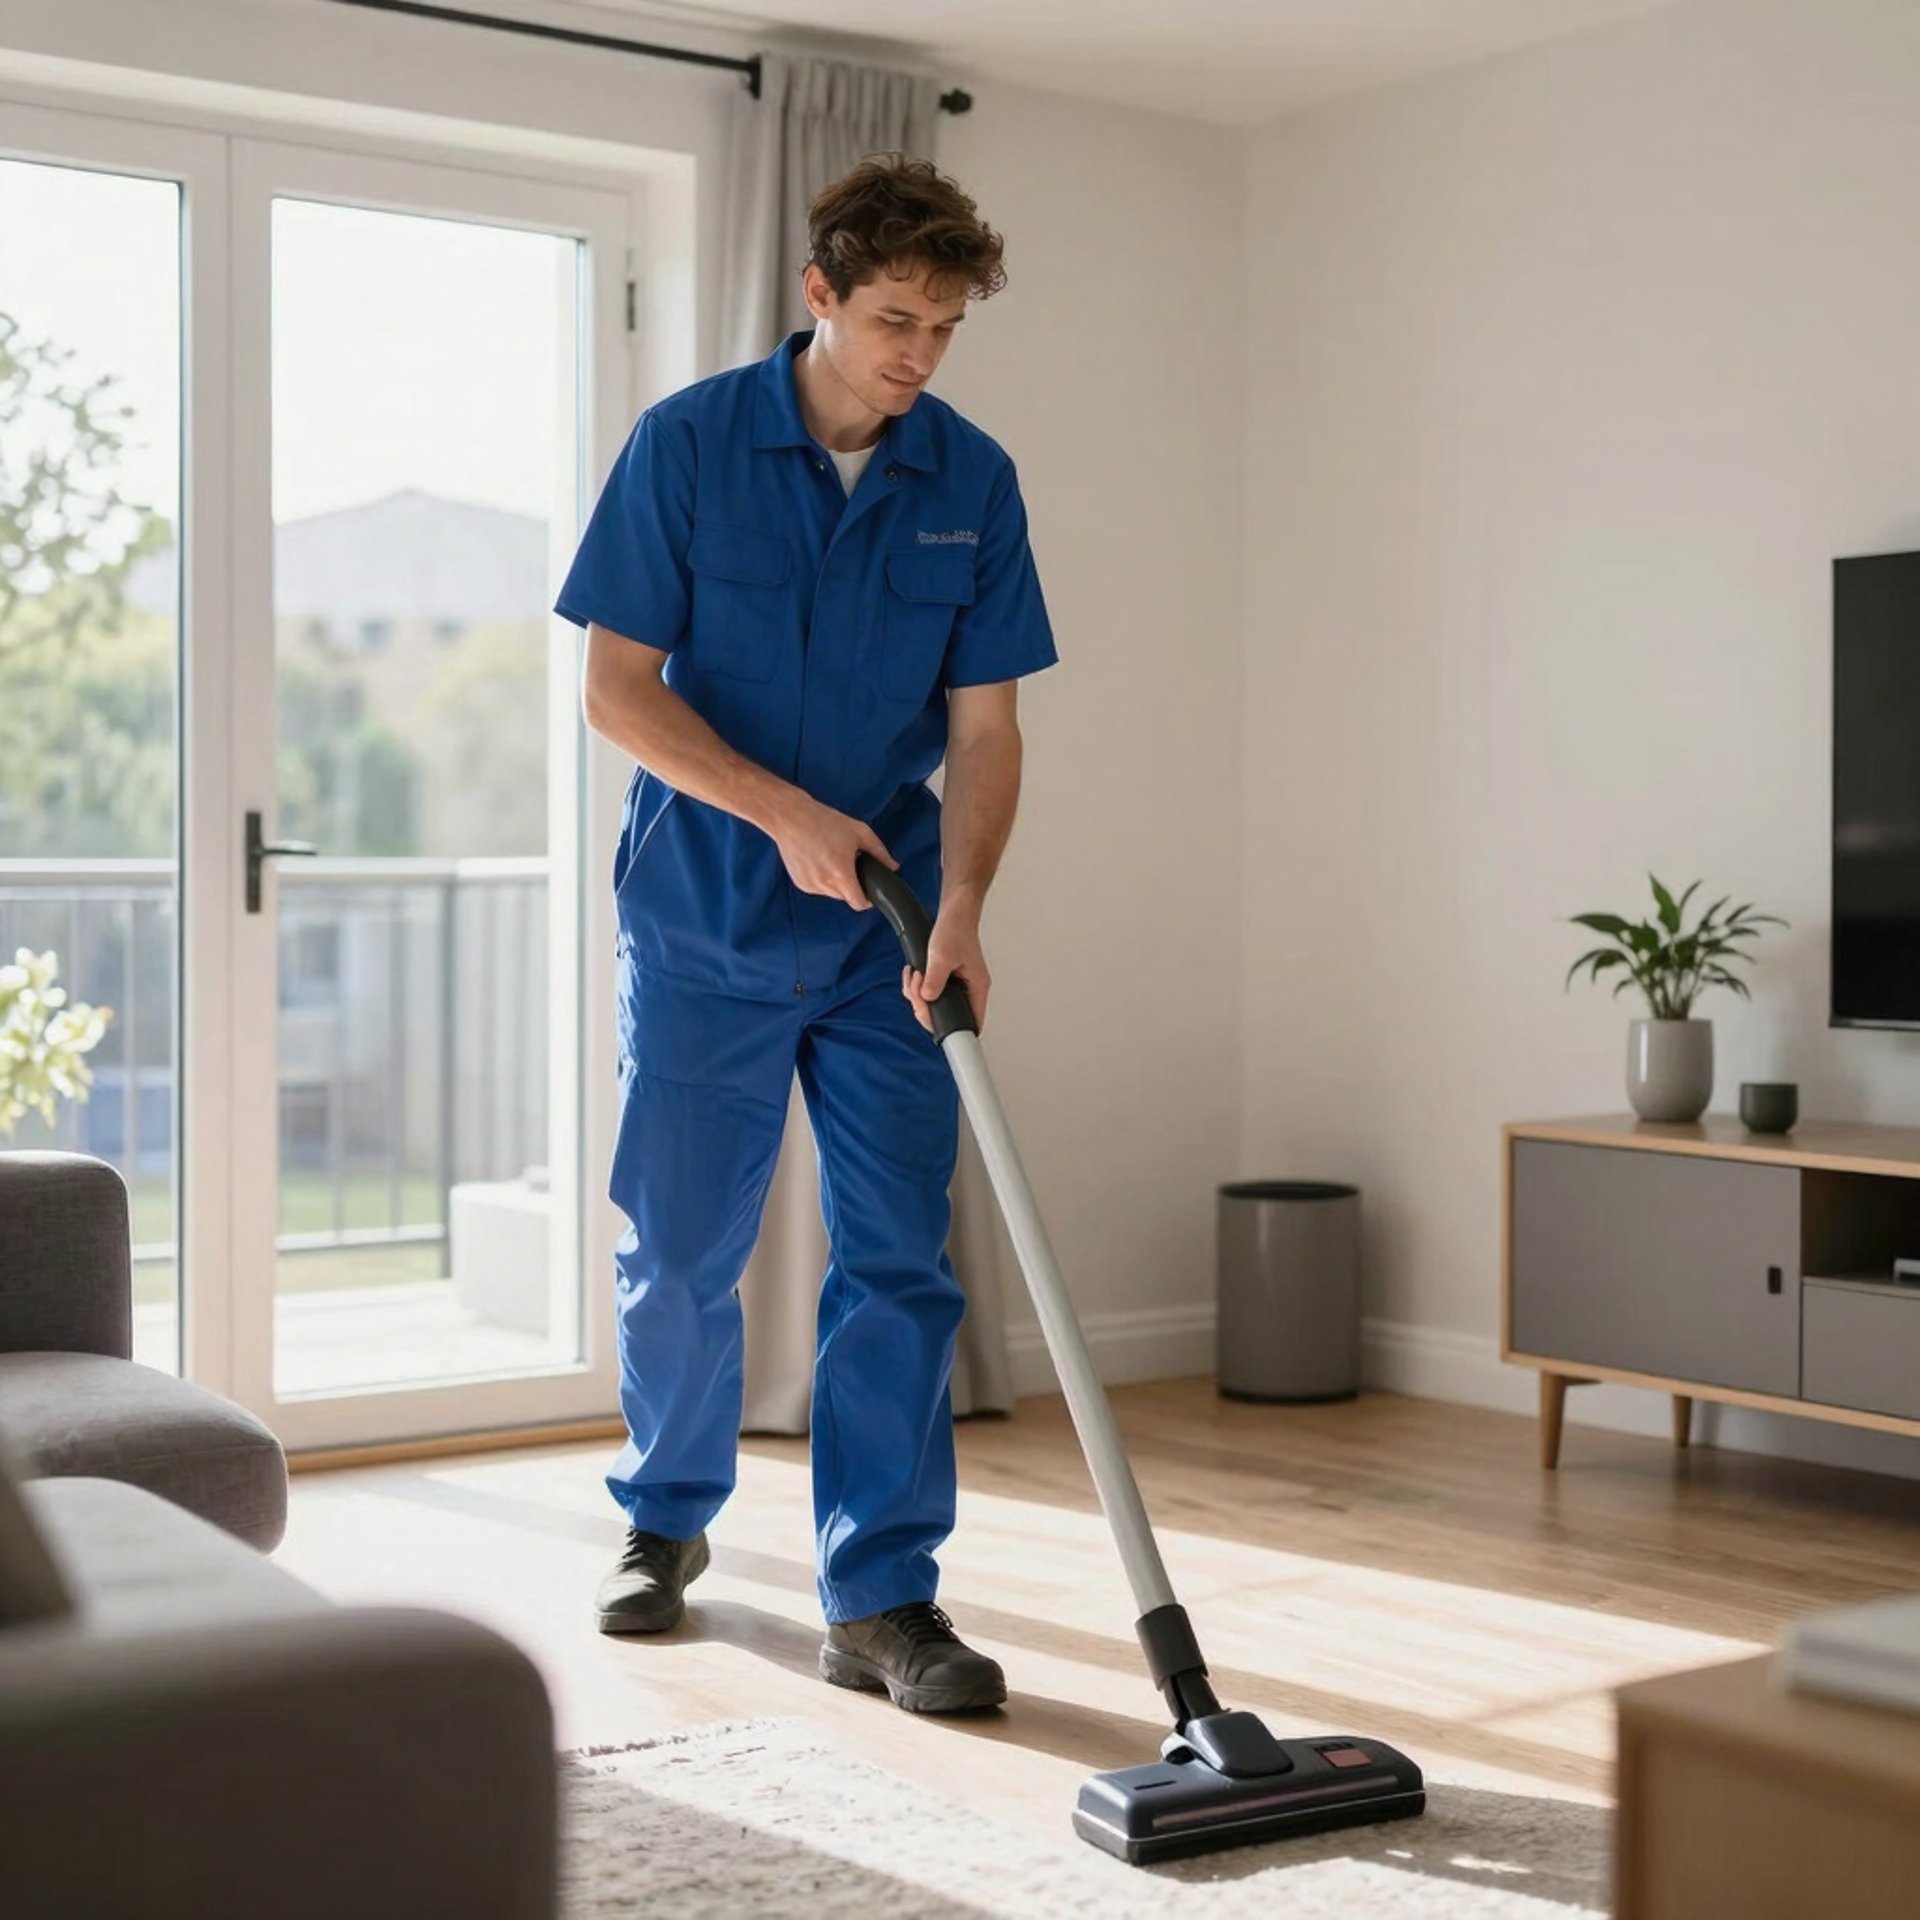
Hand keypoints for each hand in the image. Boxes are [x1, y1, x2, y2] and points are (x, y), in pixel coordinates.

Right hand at [770, 795, 896, 910]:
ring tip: (831, 858)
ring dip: (836, 882)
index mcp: (841, 874)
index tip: (869, 890)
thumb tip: (893, 867)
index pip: (858, 904)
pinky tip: (818, 860)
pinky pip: (818, 888)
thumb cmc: (824, 821)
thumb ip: (879, 852)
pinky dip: (822, 879)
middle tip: (848, 862)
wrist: (790, 818)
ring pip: (831, 893)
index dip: (867, 900)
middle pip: (846, 897)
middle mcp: (824, 884)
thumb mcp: (859, 832)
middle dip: (851, 884)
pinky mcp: (800, 883)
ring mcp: (810, 885)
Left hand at [905, 904, 989, 1035]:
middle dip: (924, 1005)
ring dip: (917, 994)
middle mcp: (969, 990)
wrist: (954, 913)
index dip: (951, 1028)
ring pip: (934, 1005)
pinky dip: (917, 986)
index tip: (932, 1017)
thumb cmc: (956, 929)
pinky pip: (929, 993)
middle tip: (917, 989)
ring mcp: (958, 986)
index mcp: (976, 988)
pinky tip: (915, 973)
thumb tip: (927, 999)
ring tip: (916, 975)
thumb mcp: (941, 956)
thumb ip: (934, 981)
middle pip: (946, 1017)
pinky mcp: (946, 980)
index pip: (971, 1023)